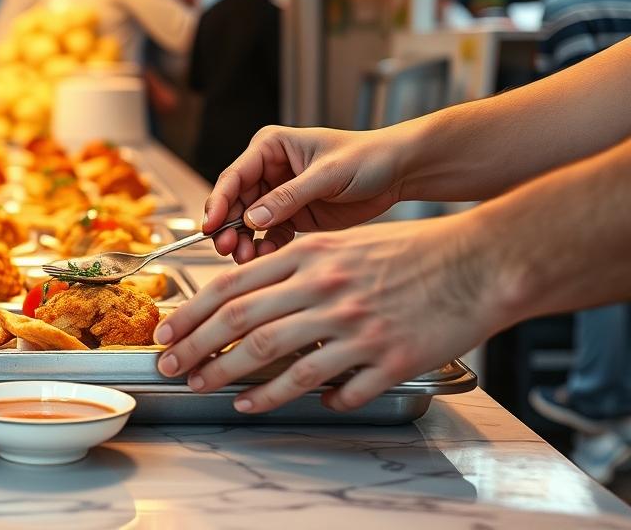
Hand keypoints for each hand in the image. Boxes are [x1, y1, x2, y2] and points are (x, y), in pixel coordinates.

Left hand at [154, 216, 500, 412]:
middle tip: (172, 370)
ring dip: (238, 381)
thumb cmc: (411, 250)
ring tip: (213, 393)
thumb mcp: (341, 243)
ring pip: (281, 361)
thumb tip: (246, 291)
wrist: (480, 262)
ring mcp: (357, 326)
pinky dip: (307, 400)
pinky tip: (286, 404)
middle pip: (243, 326)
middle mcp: (326, 289)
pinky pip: (338, 388)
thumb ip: (293, 265)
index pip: (232, 287)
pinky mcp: (388, 358)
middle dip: (199, 352)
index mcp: (310, 256)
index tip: (166, 333)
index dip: (191, 314)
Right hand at [205, 126, 408, 262]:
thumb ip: (288, 197)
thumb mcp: (326, 175)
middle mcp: (269, 171)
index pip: (234, 176)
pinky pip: (269, 236)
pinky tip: (268, 257)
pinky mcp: (293, 218)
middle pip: (235, 203)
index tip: (211, 226)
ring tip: (248, 257)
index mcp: (270, 148)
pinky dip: (266, 249)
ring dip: (245, 242)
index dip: (219, 202)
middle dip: (230, 227)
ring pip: (248, 223)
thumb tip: (252, 218)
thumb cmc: (367, 157)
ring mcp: (279, 196)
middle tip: (229, 249)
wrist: (399, 172)